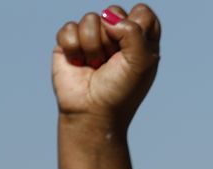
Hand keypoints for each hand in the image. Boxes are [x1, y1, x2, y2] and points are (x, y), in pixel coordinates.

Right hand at [52, 5, 160, 126]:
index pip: (142, 12)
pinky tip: (79, 64)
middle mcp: (117, 36)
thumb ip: (135, 32)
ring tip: (96, 66)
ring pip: (90, 19)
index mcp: (140, 40)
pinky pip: (69, 28)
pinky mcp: (70, 43)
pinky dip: (74, 48)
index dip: (136, 25)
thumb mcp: (141, 63)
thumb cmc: (121, 91)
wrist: (92, 112)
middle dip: (112, 38)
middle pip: (113, 12)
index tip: (132, 49)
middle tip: (112, 61)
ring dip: (93, 47)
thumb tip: (108, 18)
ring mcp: (93, 38)